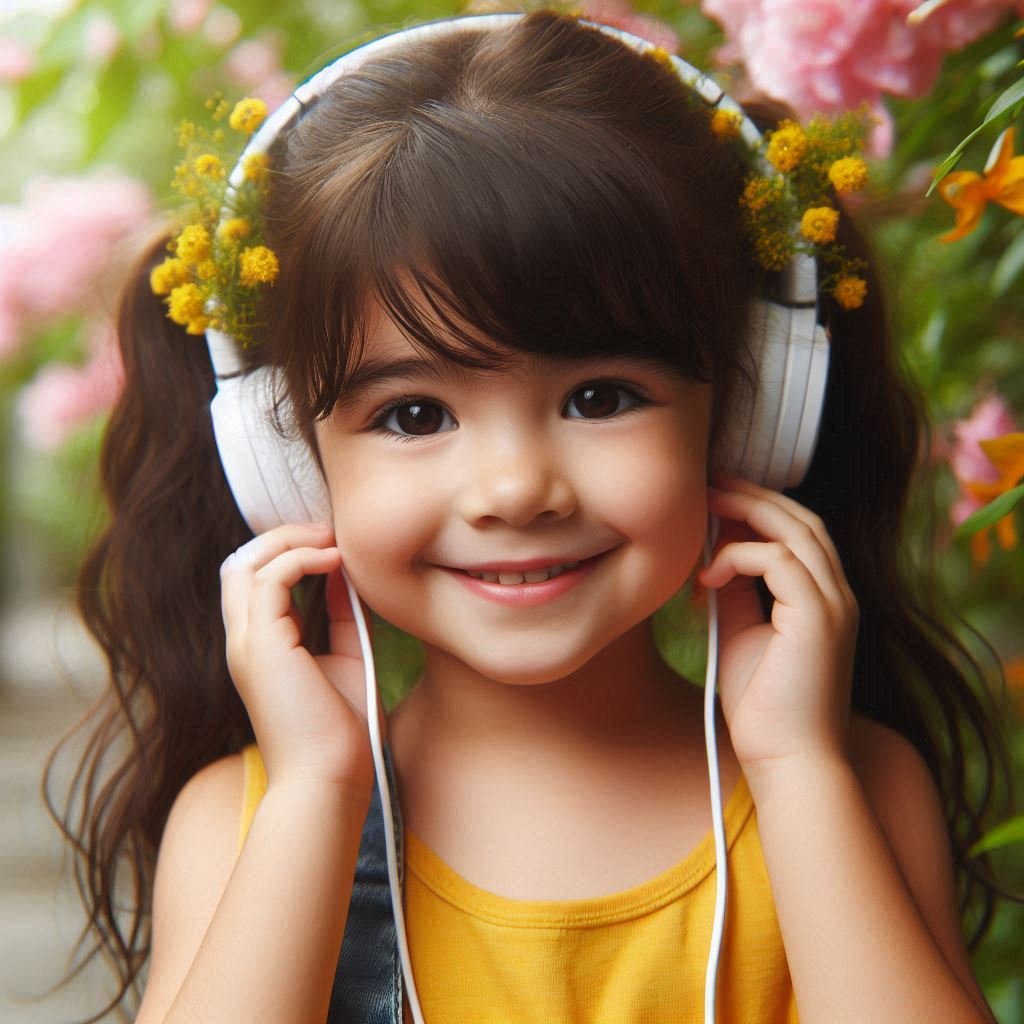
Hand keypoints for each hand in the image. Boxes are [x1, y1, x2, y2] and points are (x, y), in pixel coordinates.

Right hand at [220, 523, 375, 796]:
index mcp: (260, 647)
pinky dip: (300, 560)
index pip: (253, 581)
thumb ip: (339, 617)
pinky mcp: (261, 648)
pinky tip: (335, 561)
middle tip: (327, 531)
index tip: (330, 543)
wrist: (330, 781)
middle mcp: (244, 642)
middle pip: (238, 564)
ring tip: (332, 540)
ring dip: (291, 541)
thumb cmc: (341, 732)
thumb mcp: (346, 658)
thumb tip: (346, 576)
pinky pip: (268, 580)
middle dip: (281, 536)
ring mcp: (247, 644)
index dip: (285, 552)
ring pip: (245, 564)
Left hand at [697, 477, 857, 771]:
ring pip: (796, 529)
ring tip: (703, 509)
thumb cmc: (763, 706)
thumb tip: (712, 557)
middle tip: (707, 484)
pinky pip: (780, 560)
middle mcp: (839, 594)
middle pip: (802, 519)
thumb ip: (735, 592)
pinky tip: (707, 578)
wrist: (786, 761)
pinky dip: (738, 557)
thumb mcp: (741, 633)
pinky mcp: (819, 618)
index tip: (714, 497)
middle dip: (753, 495)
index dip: (759, 506)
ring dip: (745, 512)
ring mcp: (836, 604)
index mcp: (825, 598)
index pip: (800, 531)